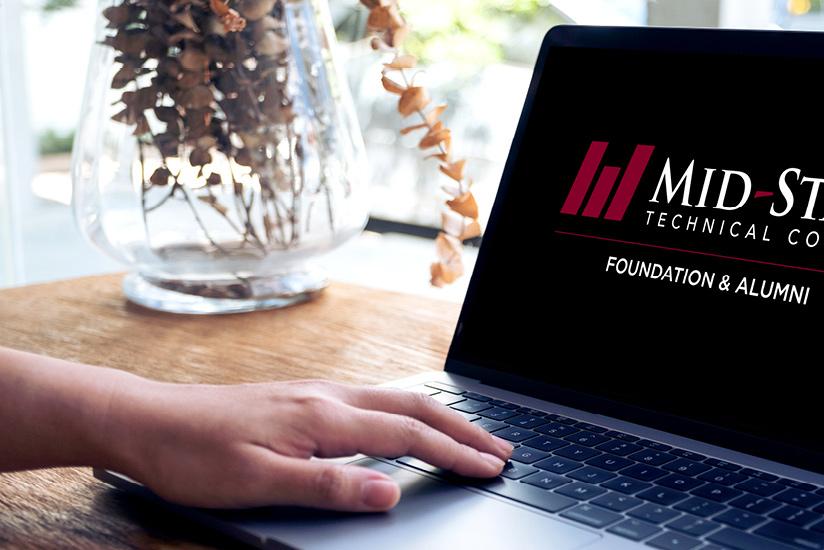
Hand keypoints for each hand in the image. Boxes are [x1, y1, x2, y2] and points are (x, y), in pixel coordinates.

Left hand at [102, 378, 514, 511]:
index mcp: (323, 417)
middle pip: (414, 406)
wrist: (146, 418)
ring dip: (441, 417)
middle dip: (464, 428)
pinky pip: (374, 398)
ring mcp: (316, 392)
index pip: (408, 435)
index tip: (491, 469)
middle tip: (502, 449)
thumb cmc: (194, 455)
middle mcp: (327, 396)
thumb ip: (329, 487)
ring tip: (469, 435)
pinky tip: (408, 422)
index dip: (455, 454)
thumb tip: (390, 491)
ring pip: (396, 398)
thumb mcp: (259, 482)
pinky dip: (410, 411)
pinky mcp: (303, 397)